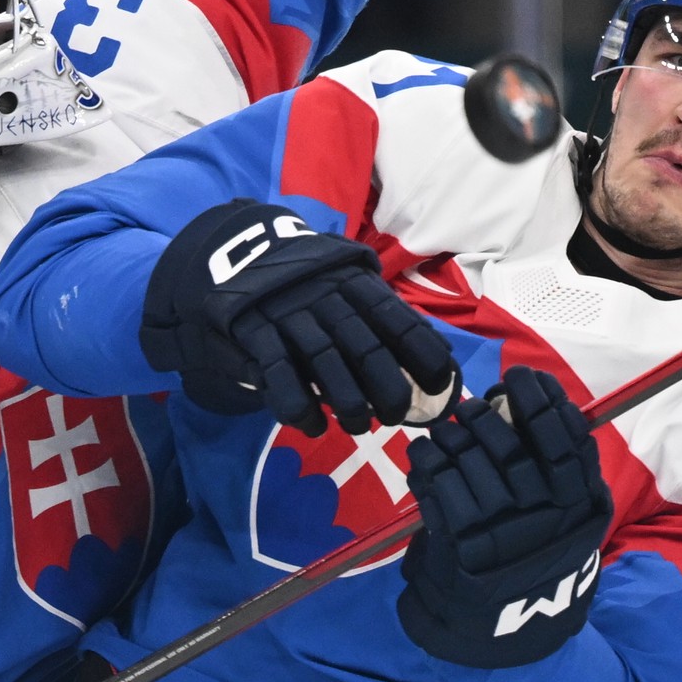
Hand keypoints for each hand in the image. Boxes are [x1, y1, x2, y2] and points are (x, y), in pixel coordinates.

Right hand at [141, 199, 457, 435]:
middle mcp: (326, 297)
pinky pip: (280, 373)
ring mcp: (290, 313)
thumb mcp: (349, 284)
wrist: (240, 254)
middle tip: (394, 416)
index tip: (438, 383)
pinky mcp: (255, 331)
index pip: (396, 318)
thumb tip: (441, 354)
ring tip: (357, 426)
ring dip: (347, 403)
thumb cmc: (311, 284)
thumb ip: (386, 315)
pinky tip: (313, 427)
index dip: (422, 352)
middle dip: (387, 389)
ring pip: (326, 363)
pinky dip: (299, 406)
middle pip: (366, 347)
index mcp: (355, 284)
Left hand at [397, 366, 612, 667]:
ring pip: (474, 461)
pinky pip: (441, 489)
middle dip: (489, 415)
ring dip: (454, 437)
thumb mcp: (571, 524)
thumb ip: (563, 471)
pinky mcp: (464, 551)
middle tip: (475, 409)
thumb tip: (531, 405)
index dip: (544, 400)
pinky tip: (425, 458)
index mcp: (582, 507)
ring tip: (447, 432)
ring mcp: (506, 535)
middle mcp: (548, 519)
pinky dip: (427, 465)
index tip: (523, 378)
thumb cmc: (536, 566)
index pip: (569, 437)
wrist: (510, 640)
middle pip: (514, 444)